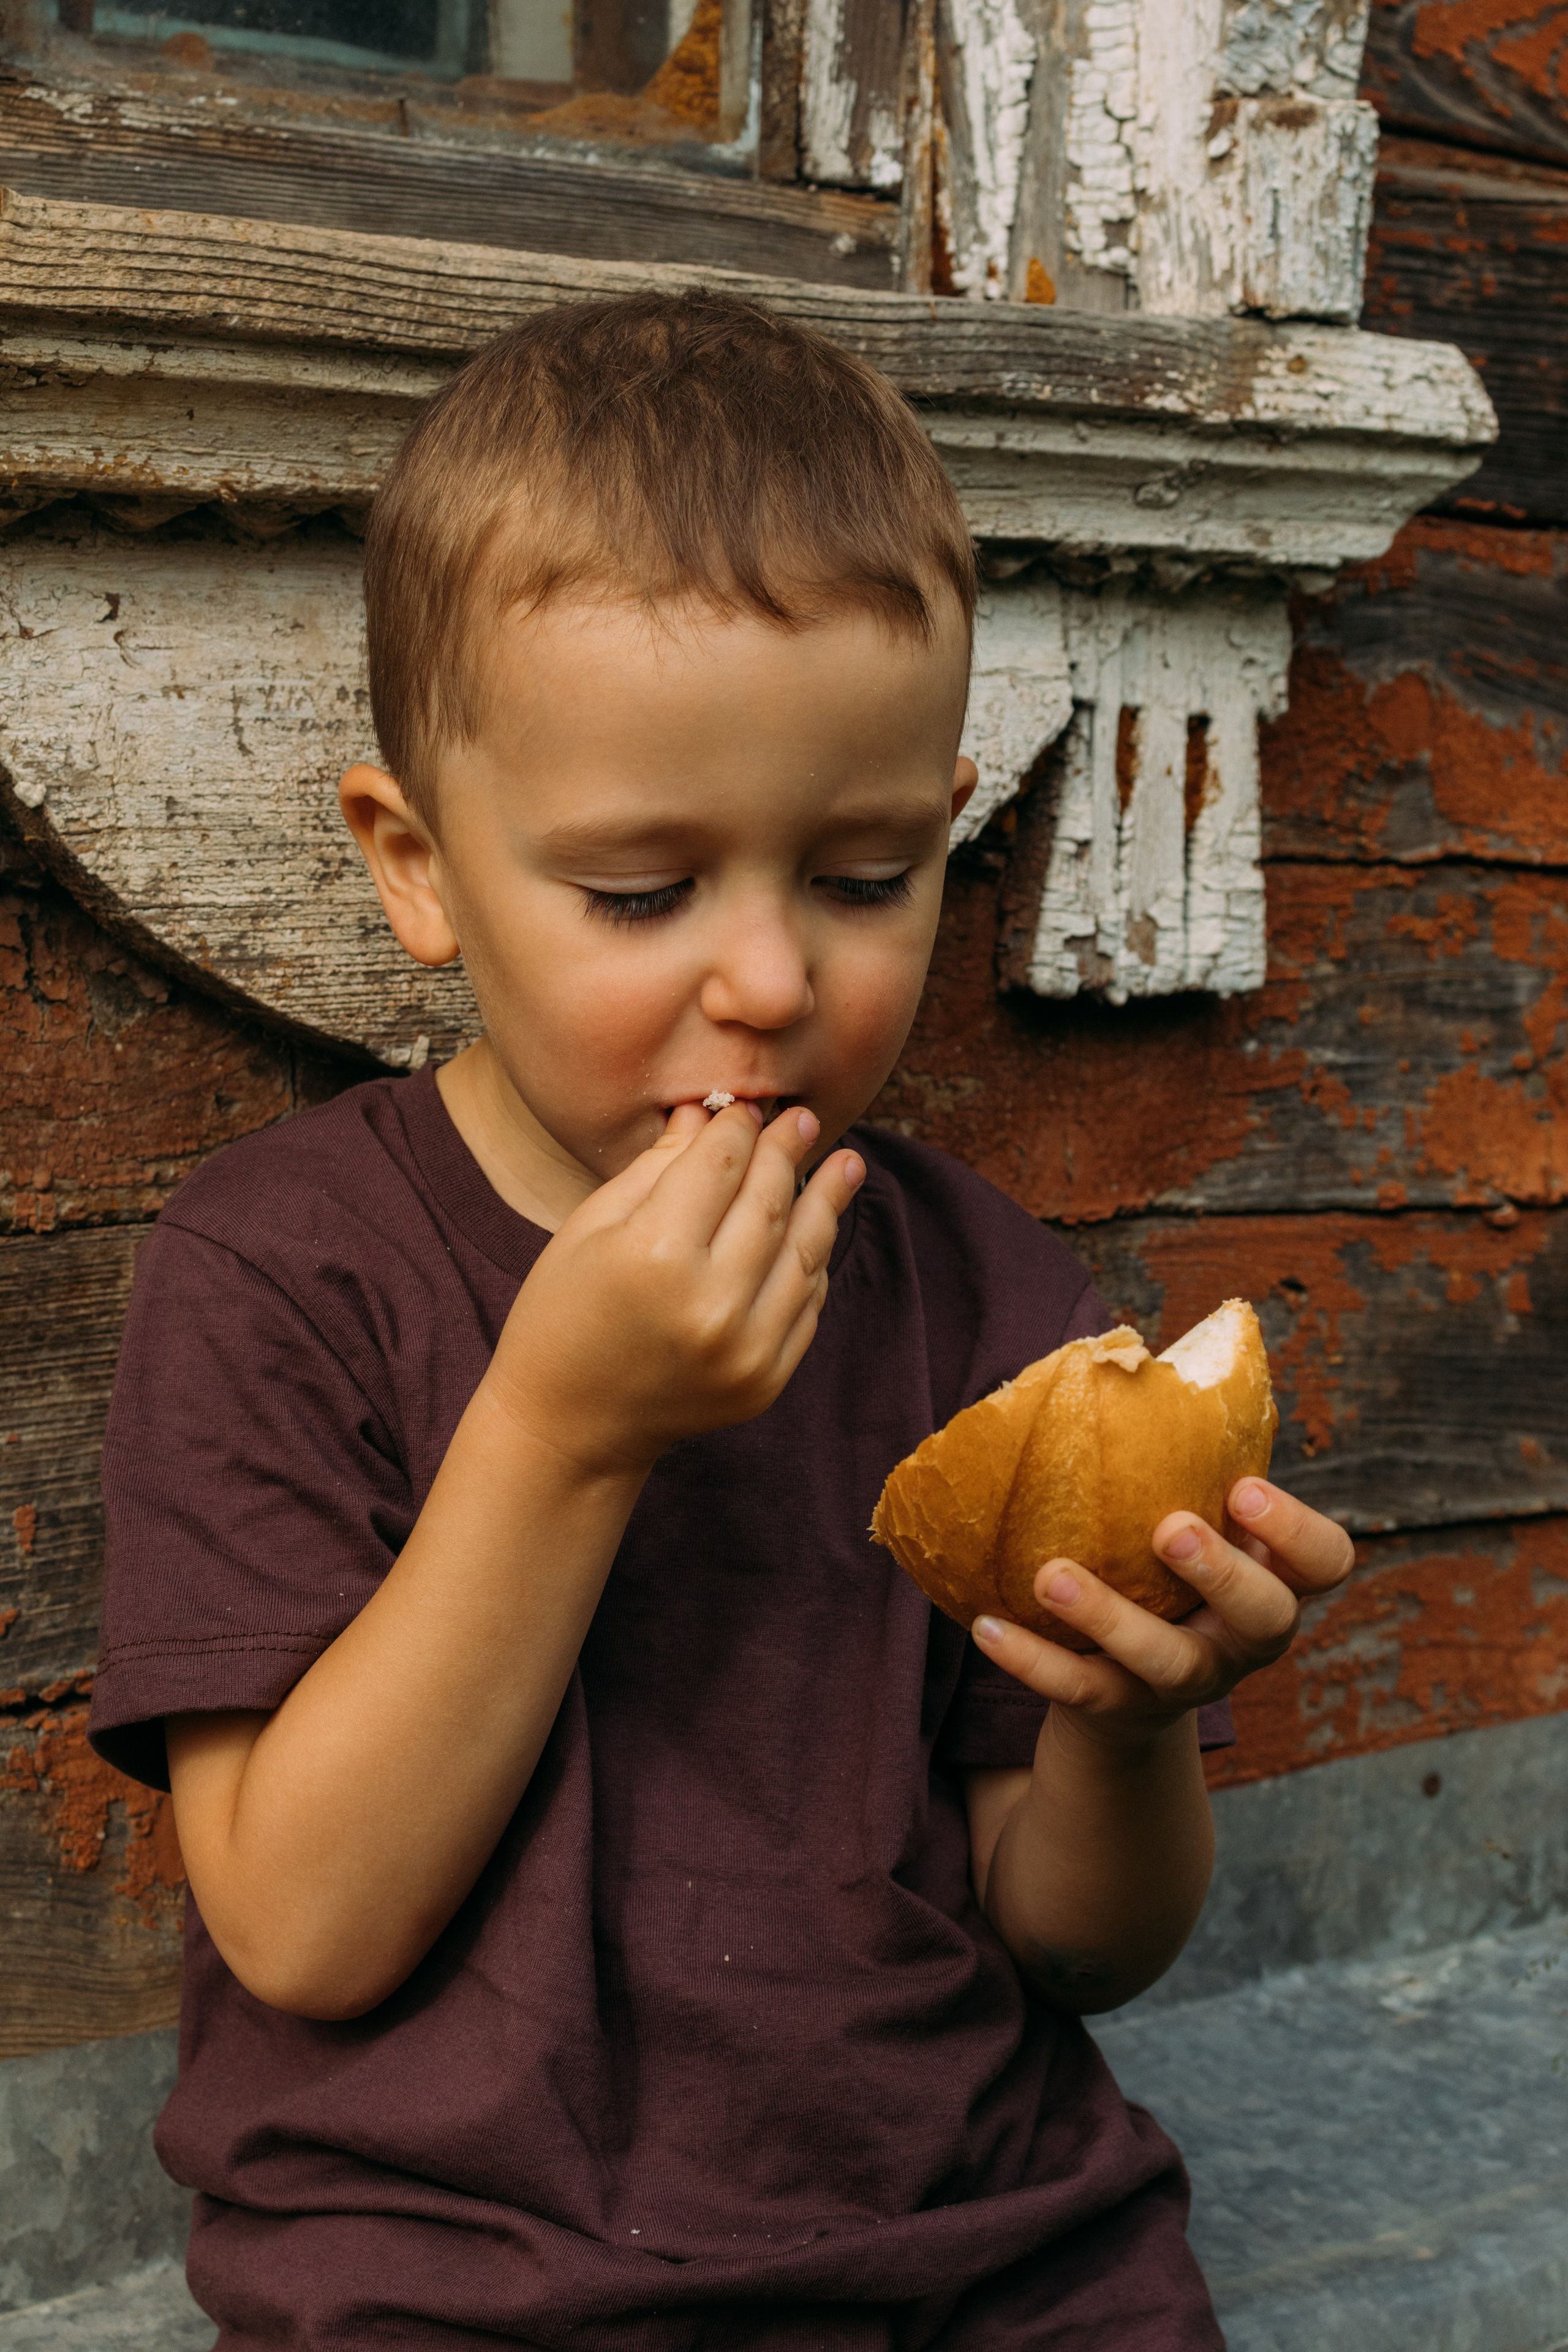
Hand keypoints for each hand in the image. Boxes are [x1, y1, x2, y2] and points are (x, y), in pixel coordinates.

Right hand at [485, 1101, 863, 1475]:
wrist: (568, 1426)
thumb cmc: (562, 1314)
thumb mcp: (590, 1228)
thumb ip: (657, 1168)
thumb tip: (708, 1114)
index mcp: (656, 1255)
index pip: (719, 1166)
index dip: (738, 1129)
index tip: (748, 1108)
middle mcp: (711, 1304)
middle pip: (769, 1202)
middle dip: (786, 1153)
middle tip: (802, 1120)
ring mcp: (747, 1349)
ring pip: (804, 1253)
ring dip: (826, 1202)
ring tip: (845, 1164)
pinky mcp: (766, 1381)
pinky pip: (806, 1305)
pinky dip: (812, 1262)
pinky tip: (816, 1230)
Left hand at [971, 1480, 1354, 1750]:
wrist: (1120, 1684)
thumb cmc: (1155, 1563)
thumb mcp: (1185, 1510)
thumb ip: (1179, 1458)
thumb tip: (1122, 1348)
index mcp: (1273, 1577)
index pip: (1326, 1560)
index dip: (1296, 1530)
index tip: (1241, 1488)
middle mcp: (1244, 1638)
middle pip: (1266, 1618)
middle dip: (1223, 1574)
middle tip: (1170, 1529)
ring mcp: (1189, 1682)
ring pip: (1169, 1663)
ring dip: (1112, 1618)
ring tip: (1052, 1575)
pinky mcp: (1123, 1711)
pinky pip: (1082, 1692)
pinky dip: (1034, 1662)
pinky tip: (986, 1627)